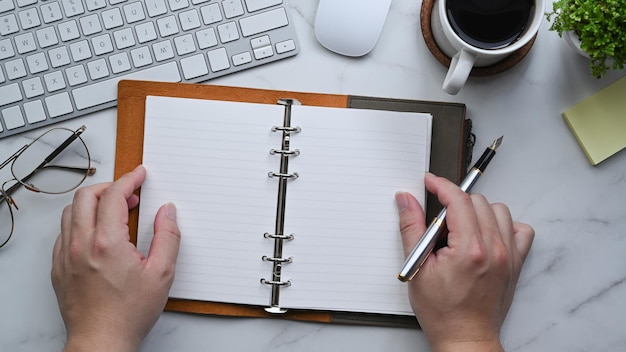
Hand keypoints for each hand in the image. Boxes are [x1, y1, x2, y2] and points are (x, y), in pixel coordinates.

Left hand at [51, 165, 180, 351]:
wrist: (102, 341)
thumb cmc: (129, 313)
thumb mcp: (162, 273)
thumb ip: (168, 237)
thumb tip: (167, 212)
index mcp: (107, 243)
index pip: (113, 195)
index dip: (129, 179)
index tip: (139, 174)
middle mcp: (81, 245)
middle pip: (86, 196)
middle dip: (109, 187)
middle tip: (129, 194)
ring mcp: (66, 256)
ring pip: (70, 212)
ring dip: (92, 203)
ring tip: (114, 212)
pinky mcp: (59, 268)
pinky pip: (64, 233)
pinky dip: (80, 223)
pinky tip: (97, 234)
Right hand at [395, 173, 533, 351]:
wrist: (466, 338)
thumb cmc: (442, 311)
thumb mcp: (417, 268)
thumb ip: (412, 228)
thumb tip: (406, 200)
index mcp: (469, 250)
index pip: (458, 200)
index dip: (441, 185)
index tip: (430, 182)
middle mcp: (494, 249)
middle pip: (478, 201)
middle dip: (455, 201)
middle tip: (439, 219)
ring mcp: (509, 256)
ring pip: (499, 210)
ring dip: (478, 211)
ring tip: (462, 227)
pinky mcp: (516, 263)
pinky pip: (521, 230)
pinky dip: (504, 225)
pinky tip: (487, 234)